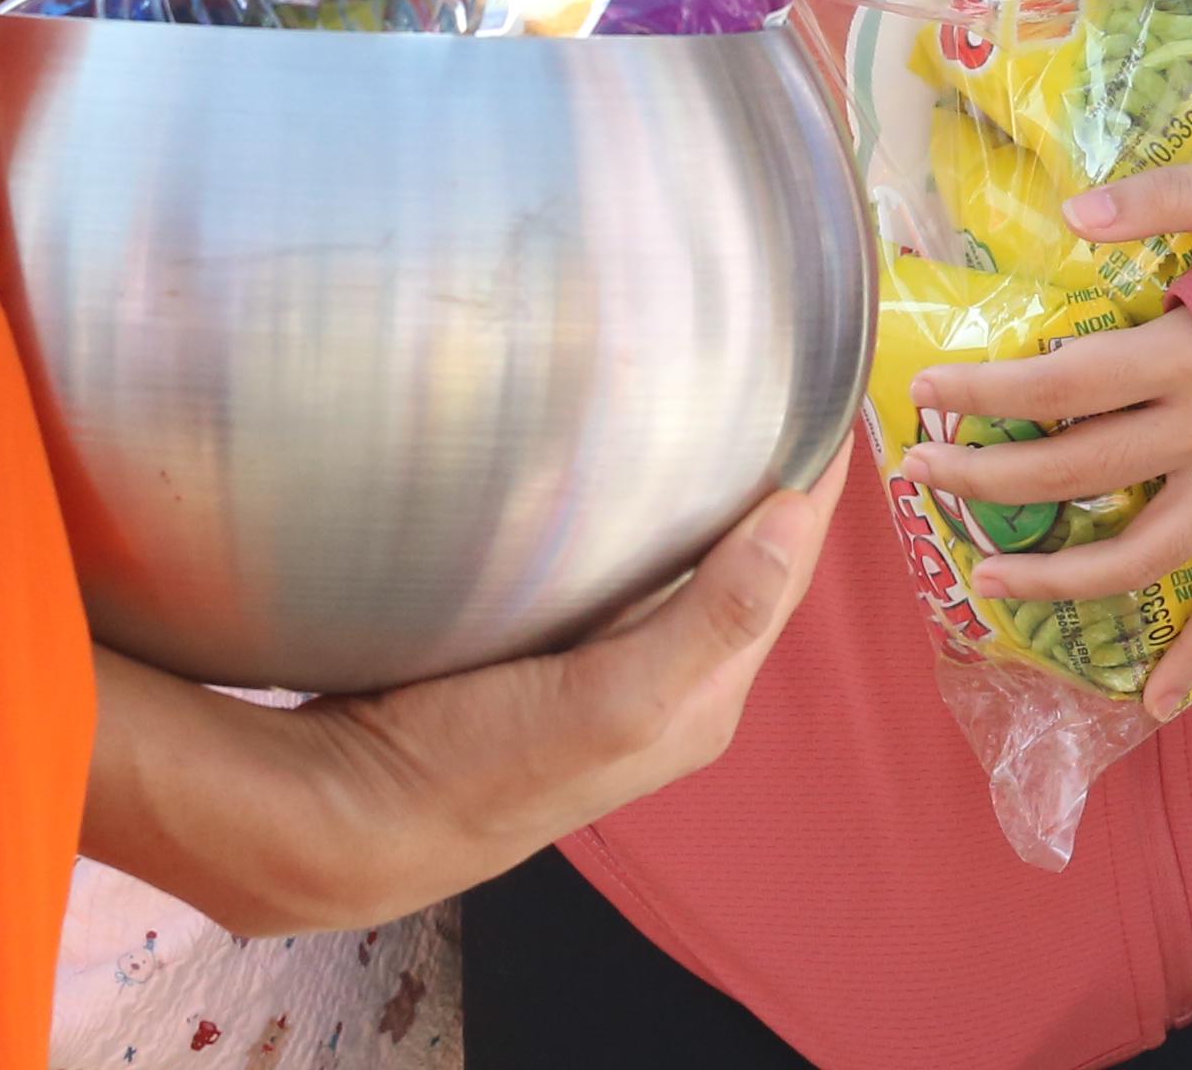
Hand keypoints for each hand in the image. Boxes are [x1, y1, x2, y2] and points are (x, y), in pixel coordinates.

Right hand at [85, 463, 843, 935]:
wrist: (355, 815)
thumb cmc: (485, 767)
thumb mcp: (614, 703)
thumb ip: (714, 620)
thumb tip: (794, 512)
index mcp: (706, 696)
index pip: (790, 567)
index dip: (818, 483)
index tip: (835, 389)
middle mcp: (670, 679)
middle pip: (748, 558)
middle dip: (772, 477)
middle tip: (781, 375)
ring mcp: (607, 662)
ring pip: (683, 559)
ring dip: (708, 488)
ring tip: (718, 400)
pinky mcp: (550, 646)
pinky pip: (620, 566)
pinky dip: (637, 510)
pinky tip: (614, 465)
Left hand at [893, 156, 1191, 715]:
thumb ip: (1167, 198)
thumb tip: (1073, 212)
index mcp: (1191, 350)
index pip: (1061, 383)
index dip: (988, 392)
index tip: (928, 393)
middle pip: (1076, 473)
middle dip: (988, 481)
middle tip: (922, 478)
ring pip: (1138, 555)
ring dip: (1058, 577)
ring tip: (990, 581)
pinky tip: (1151, 698)